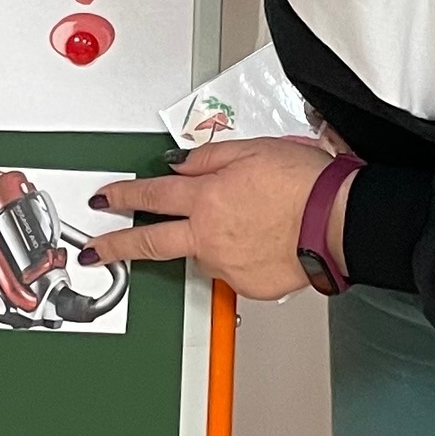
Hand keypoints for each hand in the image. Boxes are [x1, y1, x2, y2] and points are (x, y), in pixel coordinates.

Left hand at [85, 137, 349, 300]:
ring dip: (206, 242)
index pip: (150, 196)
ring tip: (244, 224)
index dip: (122, 197)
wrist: (338, 220)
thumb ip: (209, 159)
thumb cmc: (305, 182)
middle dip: (116, 247)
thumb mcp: (252, 149)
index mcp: (206, 197)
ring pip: (200, 254)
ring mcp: (227, 264)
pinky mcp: (248, 286)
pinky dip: (239, 256)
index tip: (104, 200)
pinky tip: (261, 240)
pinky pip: (232, 270)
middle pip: (150, 242)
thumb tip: (182, 165)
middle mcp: (209, 235)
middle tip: (96, 252)